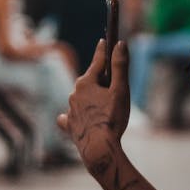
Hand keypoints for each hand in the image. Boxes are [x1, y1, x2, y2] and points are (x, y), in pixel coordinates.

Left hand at [57, 38, 129, 176]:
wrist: (98, 149)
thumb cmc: (112, 118)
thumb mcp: (120, 90)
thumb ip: (120, 66)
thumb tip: (120, 44)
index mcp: (86, 82)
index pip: (98, 61)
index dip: (103, 50)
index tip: (104, 40)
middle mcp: (74, 93)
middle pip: (91, 80)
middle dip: (101, 79)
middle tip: (114, 83)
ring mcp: (70, 110)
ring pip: (81, 97)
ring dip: (91, 97)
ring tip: (103, 105)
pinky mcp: (69, 125)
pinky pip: (69, 116)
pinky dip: (72, 115)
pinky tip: (70, 117)